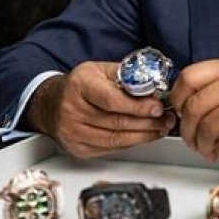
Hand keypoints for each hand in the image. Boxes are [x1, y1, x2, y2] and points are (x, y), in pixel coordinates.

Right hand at [25, 61, 176, 157]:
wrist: (50, 104)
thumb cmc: (79, 85)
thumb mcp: (100, 70)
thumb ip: (126, 76)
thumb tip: (154, 85)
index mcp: (80, 85)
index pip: (111, 100)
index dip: (137, 105)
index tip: (158, 107)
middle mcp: (73, 110)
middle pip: (116, 122)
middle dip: (148, 122)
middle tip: (168, 118)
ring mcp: (73, 132)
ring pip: (116, 139)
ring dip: (144, 135)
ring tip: (161, 128)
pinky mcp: (78, 149)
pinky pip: (111, 148)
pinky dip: (131, 143)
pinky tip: (145, 136)